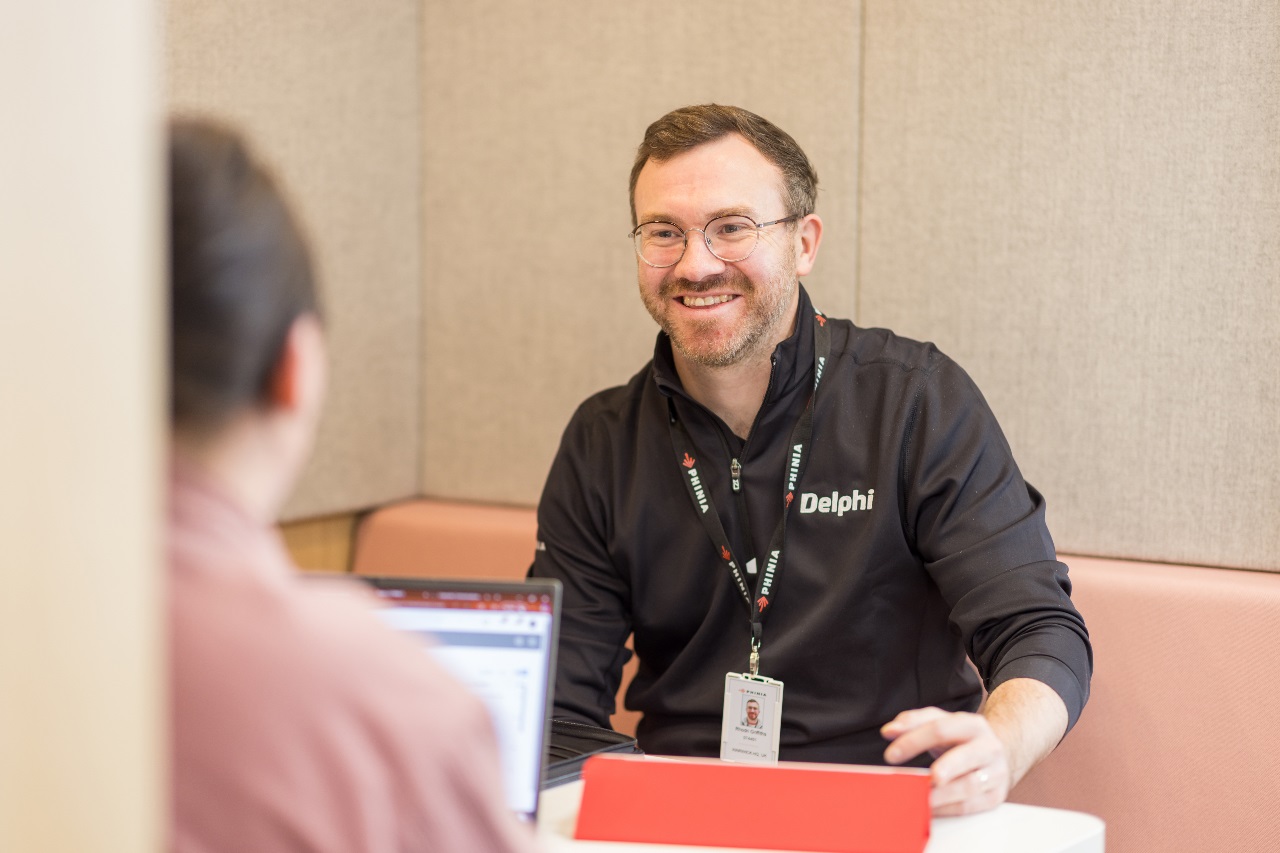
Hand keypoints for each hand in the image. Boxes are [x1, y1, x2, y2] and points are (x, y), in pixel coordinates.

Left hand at [880, 706, 1008, 816]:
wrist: (997, 756)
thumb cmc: (962, 739)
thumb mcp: (942, 723)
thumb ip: (914, 722)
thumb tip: (889, 731)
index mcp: (972, 725)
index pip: (940, 729)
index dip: (913, 741)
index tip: (891, 755)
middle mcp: (988, 747)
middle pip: (963, 757)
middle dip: (945, 767)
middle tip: (928, 777)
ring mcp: (995, 773)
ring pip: (969, 785)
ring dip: (942, 794)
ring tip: (921, 798)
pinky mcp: (995, 796)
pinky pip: (970, 805)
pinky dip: (947, 809)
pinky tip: (930, 808)